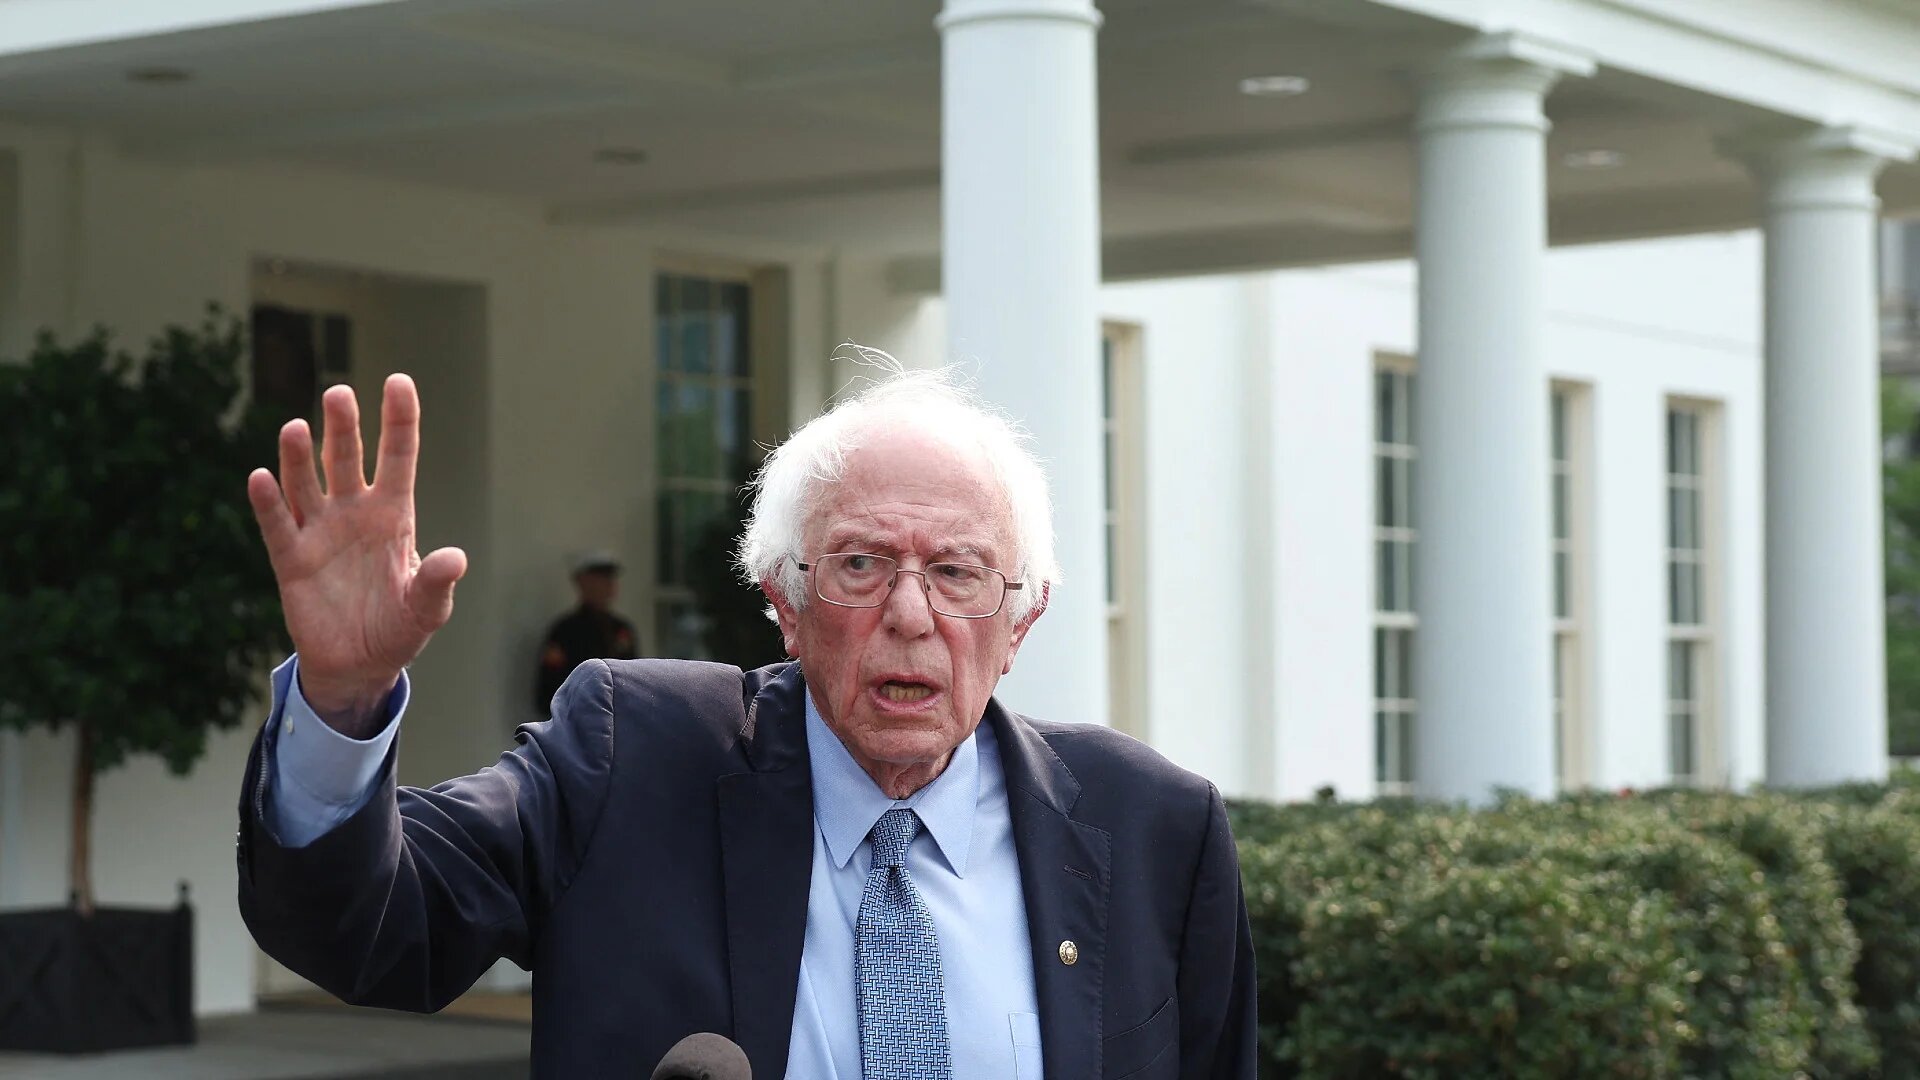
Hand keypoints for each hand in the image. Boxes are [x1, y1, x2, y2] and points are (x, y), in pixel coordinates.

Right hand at [247, 375, 465, 735]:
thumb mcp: (427, 609)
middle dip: (343, 427)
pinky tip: (260, 477)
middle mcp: (354, 513)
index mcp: (394, 515)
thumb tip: (455, 559)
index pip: (398, 457)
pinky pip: (278, 525)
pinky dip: (268, 502)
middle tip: (339, 392)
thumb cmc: (399, 629)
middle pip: (346, 459)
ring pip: (306, 483)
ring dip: (299, 457)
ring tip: (297, 427)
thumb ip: (437, 583)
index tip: (398, 381)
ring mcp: (319, 532)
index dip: (398, 420)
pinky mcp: (290, 559)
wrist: (359, 665)